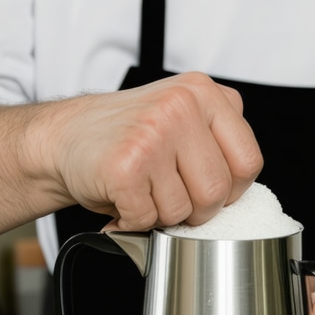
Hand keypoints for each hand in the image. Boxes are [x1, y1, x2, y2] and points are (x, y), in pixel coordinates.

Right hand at [33, 72, 262, 229]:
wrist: (65, 136)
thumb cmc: (129, 136)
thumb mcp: (183, 121)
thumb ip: (216, 143)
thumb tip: (238, 192)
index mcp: (205, 94)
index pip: (248, 162)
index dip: (231, 190)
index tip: (205, 189)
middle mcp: (182, 106)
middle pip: (218, 191)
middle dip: (195, 209)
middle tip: (169, 196)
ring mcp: (154, 132)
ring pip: (183, 209)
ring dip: (161, 214)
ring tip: (143, 191)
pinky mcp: (126, 164)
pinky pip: (148, 218)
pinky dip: (133, 220)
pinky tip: (123, 198)